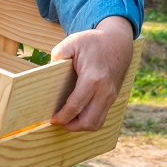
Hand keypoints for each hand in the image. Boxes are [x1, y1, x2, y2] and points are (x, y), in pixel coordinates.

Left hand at [48, 16, 134, 131]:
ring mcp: (111, 95)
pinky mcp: (113, 97)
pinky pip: (102, 116)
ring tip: (68, 121)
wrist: (118, 41)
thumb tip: (48, 69)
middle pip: (88, 121)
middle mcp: (104, 91)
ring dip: (82, 126)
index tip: (52, 120)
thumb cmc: (94, 41)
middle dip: (72, 126)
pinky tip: (78, 115)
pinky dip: (90, 120)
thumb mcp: (72, 42)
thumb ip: (58, 54)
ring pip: (97, 122)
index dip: (62, 116)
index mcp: (92, 79)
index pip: (76, 106)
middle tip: (58, 122)